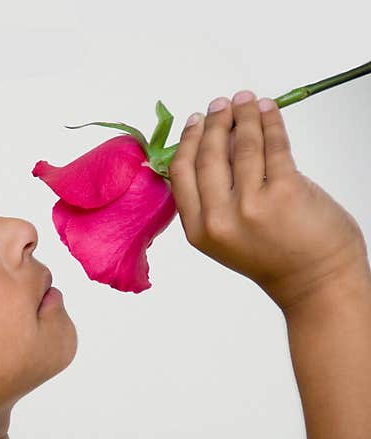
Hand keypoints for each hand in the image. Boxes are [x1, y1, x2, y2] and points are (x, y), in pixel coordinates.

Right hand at [169, 90, 368, 310]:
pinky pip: (274, 146)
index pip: (182, 174)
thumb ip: (212, 202)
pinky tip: (268, 110)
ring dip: (244, 116)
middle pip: (209, 155)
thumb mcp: (226, 238)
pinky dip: (271, 122)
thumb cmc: (273, 259)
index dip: (187, 142)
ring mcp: (252, 204)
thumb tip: (215, 148)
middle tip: (220, 105)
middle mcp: (221, 218)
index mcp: (199, 230)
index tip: (195, 122)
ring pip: (242, 146)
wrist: (313, 280)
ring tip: (246, 100)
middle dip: (215, 123)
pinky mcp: (285, 191)